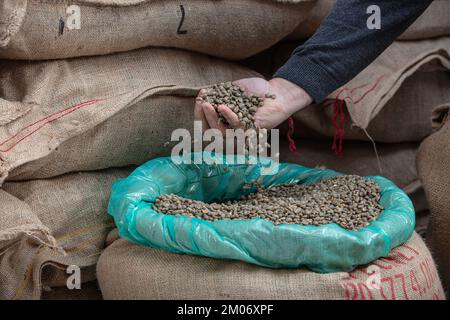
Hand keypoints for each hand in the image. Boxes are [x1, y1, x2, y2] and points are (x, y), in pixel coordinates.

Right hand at [194, 77, 311, 132]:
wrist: (276, 92)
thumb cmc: (255, 91)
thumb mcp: (232, 89)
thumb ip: (218, 94)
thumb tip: (202, 95)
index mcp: (224, 122)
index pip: (206, 125)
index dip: (199, 114)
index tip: (198, 99)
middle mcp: (231, 130)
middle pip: (210, 131)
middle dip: (201, 117)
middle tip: (200, 103)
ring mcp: (241, 132)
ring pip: (221, 132)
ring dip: (211, 118)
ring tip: (205, 104)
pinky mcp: (251, 131)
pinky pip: (237, 126)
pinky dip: (228, 116)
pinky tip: (222, 106)